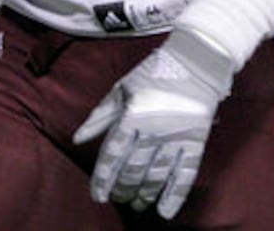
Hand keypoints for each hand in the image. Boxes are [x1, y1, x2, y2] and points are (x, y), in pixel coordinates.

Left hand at [73, 28, 233, 218]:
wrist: (195, 62)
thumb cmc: (153, 73)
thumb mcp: (122, 89)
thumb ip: (100, 116)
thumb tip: (77, 139)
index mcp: (132, 115)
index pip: (113, 155)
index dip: (103, 179)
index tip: (98, 195)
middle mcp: (152, 129)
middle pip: (133, 170)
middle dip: (122, 189)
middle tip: (117, 198)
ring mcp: (176, 137)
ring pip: (156, 176)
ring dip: (144, 194)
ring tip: (136, 203)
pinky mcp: (195, 141)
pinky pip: (185, 174)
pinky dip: (175, 195)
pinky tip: (164, 211)